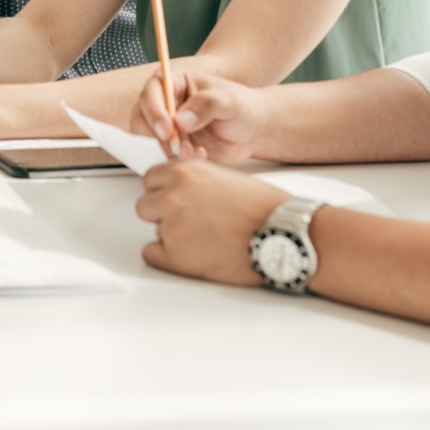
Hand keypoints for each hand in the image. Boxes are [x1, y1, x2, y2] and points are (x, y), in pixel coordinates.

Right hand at [130, 69, 267, 165]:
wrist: (252, 132)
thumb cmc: (243, 108)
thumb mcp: (230, 101)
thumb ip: (207, 105)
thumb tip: (181, 120)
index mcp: (176, 81)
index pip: (153, 91)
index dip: (154, 110)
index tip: (167, 129)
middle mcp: (166, 102)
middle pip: (142, 117)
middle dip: (157, 136)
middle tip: (178, 148)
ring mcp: (167, 125)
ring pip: (148, 140)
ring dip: (168, 150)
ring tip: (194, 153)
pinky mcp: (171, 145)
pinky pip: (162, 155)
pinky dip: (176, 160)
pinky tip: (200, 156)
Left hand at [137, 159, 287, 284]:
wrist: (284, 236)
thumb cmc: (265, 209)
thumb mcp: (224, 177)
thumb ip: (195, 180)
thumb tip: (176, 188)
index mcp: (185, 172)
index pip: (150, 179)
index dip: (164, 191)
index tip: (175, 198)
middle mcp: (173, 196)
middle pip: (145, 205)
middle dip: (163, 213)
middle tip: (192, 222)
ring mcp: (172, 227)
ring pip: (154, 229)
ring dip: (171, 234)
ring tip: (203, 238)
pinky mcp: (175, 256)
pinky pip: (152, 254)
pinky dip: (168, 257)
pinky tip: (193, 254)